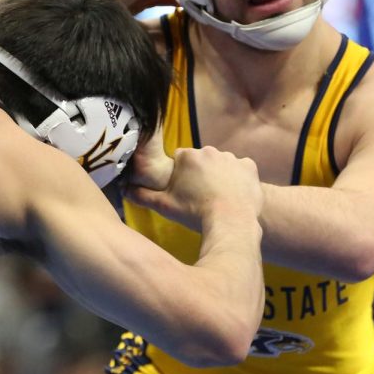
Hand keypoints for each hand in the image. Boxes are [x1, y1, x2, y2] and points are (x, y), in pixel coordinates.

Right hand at [125, 146, 261, 230]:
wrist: (232, 222)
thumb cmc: (195, 213)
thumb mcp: (165, 206)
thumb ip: (143, 195)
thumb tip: (124, 189)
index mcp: (187, 156)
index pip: (180, 159)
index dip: (181, 174)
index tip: (184, 190)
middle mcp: (209, 150)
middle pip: (200, 159)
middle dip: (199, 173)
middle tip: (200, 195)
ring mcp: (231, 157)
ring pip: (220, 164)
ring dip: (218, 175)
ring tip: (218, 197)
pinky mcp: (249, 166)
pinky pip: (241, 169)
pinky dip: (238, 179)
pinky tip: (235, 194)